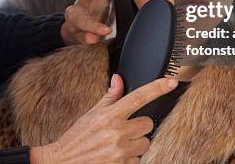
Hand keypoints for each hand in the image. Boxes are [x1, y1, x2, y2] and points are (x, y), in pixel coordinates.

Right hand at [30, 75, 178, 163]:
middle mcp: (117, 132)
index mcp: (110, 115)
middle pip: (147, 124)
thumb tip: (118, 79)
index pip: (139, 97)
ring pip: (145, 143)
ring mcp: (121, 151)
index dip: (158, 87)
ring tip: (118, 145)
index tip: (171, 81)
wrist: (63, 162)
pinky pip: (138, 161)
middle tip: (124, 130)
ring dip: (135, 144)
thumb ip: (110, 97)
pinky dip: (130, 159)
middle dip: (138, 127)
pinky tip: (116, 156)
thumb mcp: (91, 114)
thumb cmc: (77, 138)